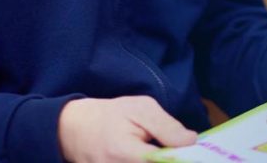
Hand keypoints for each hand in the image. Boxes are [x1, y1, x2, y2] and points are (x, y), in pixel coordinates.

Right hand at [58, 96, 196, 161]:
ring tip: (159, 152)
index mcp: (126, 153)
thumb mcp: (140, 108)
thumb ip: (166, 126)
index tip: (193, 153)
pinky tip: (150, 157)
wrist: (73, 130)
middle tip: (177, 152)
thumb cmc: (110, 115)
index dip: (182, 158)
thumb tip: (191, 141)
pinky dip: (147, 162)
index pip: (164, 161)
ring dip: (161, 160)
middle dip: (170, 159)